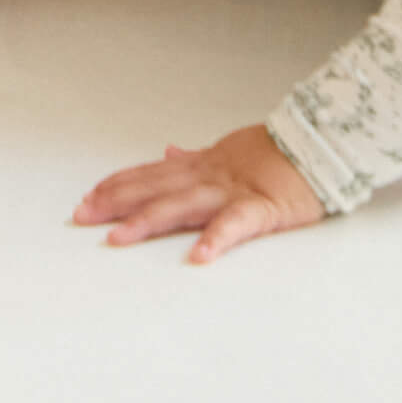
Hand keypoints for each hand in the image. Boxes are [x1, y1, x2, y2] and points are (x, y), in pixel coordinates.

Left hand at [74, 123, 325, 264]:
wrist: (319, 145)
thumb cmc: (273, 154)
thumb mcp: (226, 152)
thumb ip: (193, 158)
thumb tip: (166, 152)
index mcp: (200, 166)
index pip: (149, 174)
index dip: (117, 185)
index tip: (87, 198)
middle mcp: (207, 176)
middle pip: (154, 189)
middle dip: (115, 203)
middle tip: (82, 216)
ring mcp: (232, 191)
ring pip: (182, 205)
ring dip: (148, 220)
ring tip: (119, 237)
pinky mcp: (263, 208)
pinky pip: (236, 224)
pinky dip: (217, 238)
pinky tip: (198, 257)